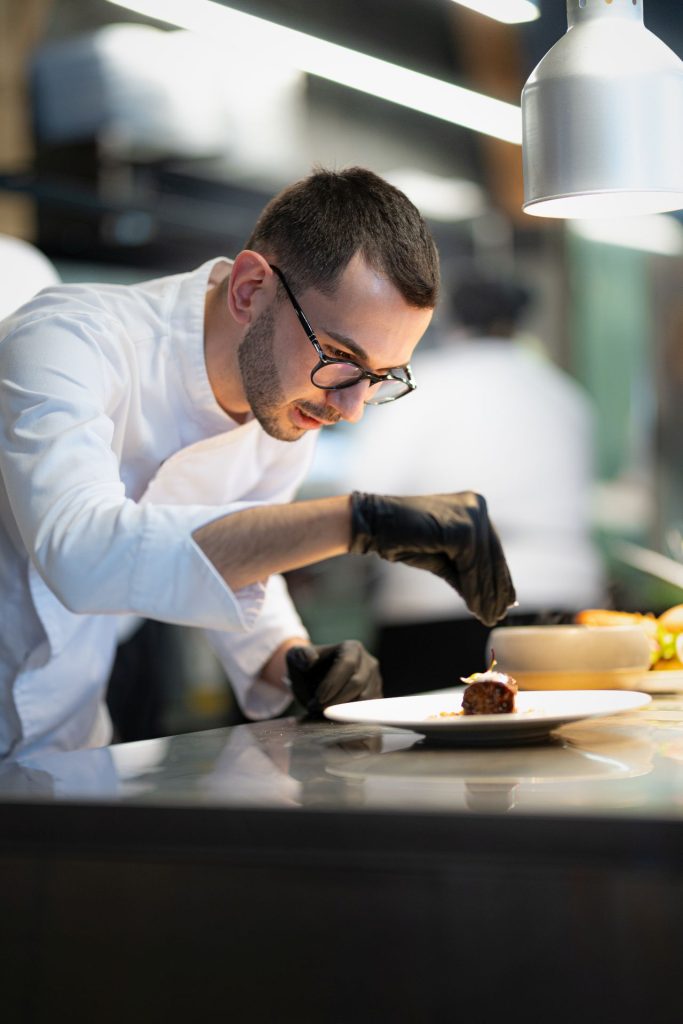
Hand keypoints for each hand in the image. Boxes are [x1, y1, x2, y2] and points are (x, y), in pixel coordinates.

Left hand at [285, 640, 381, 717]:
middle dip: (337, 700)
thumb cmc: (305, 668)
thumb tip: (310, 659)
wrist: (314, 681)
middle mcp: (368, 662)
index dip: (333, 684)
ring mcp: (375, 680)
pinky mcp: (376, 697)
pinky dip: (353, 718)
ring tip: (324, 714)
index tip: (318, 700)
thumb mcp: (296, 658)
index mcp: (352, 648)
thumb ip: (300, 656)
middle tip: (318, 710)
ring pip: (366, 699)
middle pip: (358, 683)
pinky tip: (336, 719)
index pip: (347, 664)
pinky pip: (370, 711)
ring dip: (344, 711)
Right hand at [349, 490, 515, 626]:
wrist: (373, 525)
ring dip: (486, 596)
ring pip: (483, 566)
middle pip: (492, 557)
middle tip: (498, 615)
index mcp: (474, 506)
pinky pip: (472, 568)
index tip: (506, 601)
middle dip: (496, 590)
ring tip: (487, 617)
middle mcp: (476, 505)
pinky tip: (475, 609)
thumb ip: (464, 572)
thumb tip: (486, 598)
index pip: (492, 548)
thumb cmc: (403, 538)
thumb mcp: (442, 557)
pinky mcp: (462, 530)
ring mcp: (470, 516)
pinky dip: (474, 591)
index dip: (500, 577)